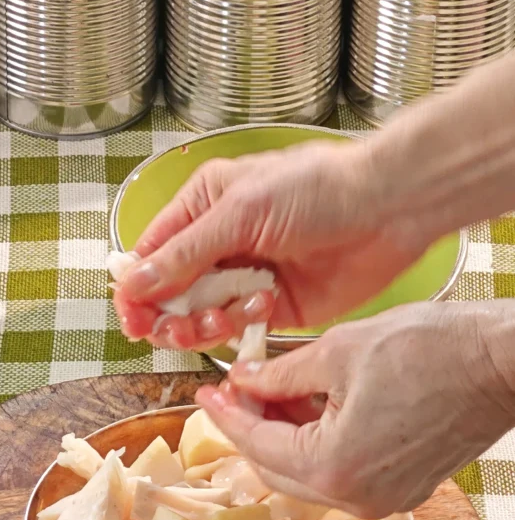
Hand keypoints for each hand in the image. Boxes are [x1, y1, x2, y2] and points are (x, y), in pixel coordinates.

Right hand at [114, 139, 427, 350]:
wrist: (386, 209)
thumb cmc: (317, 189)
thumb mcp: (240, 212)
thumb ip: (184, 254)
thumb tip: (134, 283)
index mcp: (202, 208)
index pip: (149, 255)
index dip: (135, 290)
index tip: (134, 319)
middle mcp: (217, 244)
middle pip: (167, 294)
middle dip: (168, 315)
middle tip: (177, 327)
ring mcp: (242, 278)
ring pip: (197, 318)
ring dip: (203, 323)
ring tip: (226, 313)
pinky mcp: (270, 307)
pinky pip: (235, 330)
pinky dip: (239, 325)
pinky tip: (261, 306)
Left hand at [195, 302, 514, 516]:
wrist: (504, 363)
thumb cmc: (430, 350)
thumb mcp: (338, 351)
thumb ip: (280, 374)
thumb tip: (243, 380)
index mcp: (331, 467)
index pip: (255, 443)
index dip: (225, 414)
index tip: (207, 390)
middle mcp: (354, 498)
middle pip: (276, 468)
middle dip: (251, 427)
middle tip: (236, 388)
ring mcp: (382, 500)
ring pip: (308, 474)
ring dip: (283, 436)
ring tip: (271, 390)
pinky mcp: (403, 489)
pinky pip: (341, 473)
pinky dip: (317, 444)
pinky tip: (310, 407)